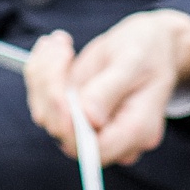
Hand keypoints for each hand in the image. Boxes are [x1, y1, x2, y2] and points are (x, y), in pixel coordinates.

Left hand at [24, 10, 189, 165]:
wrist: (148, 44)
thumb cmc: (149, 50)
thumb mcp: (134, 61)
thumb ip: (111, 89)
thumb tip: (88, 116)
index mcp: (135, 131)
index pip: (95, 148)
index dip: (71, 127)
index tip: (60, 91)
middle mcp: (109, 136)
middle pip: (64, 131)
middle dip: (52, 88)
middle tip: (61, 47)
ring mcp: (87, 126)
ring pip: (46, 115)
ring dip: (43, 75)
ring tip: (61, 42)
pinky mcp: (70, 112)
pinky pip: (42, 101)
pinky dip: (40, 72)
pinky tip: (54, 46)